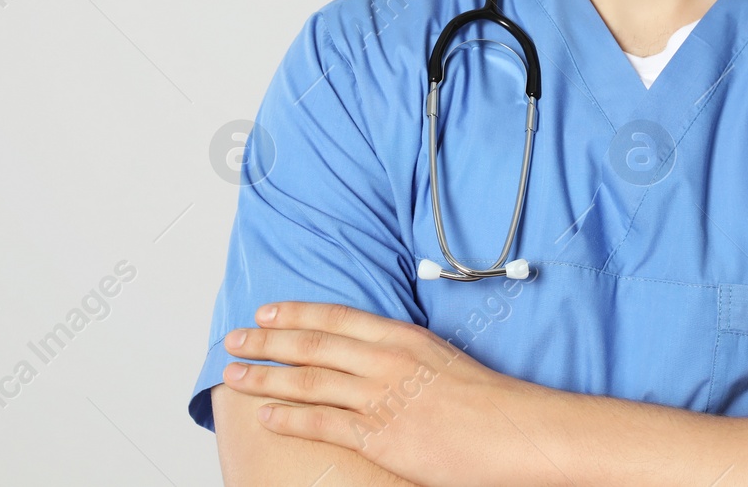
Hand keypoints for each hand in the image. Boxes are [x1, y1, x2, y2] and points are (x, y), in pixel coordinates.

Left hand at [220, 301, 546, 486]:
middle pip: (312, 343)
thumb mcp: (441, 359)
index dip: (296, 312)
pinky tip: (266, 415)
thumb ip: (404, 356)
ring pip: (308, 381)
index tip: (267, 311)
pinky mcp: (381, 435)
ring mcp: (381, 397)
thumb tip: (375, 359)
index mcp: (401, 336)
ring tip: (234, 376)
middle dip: (266, 341)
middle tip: (234, 338)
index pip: (336, 317)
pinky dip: (289, 417)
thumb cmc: (487, 400)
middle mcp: (385, 360)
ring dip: (266, 377)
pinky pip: (323, 423)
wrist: (513, 430)